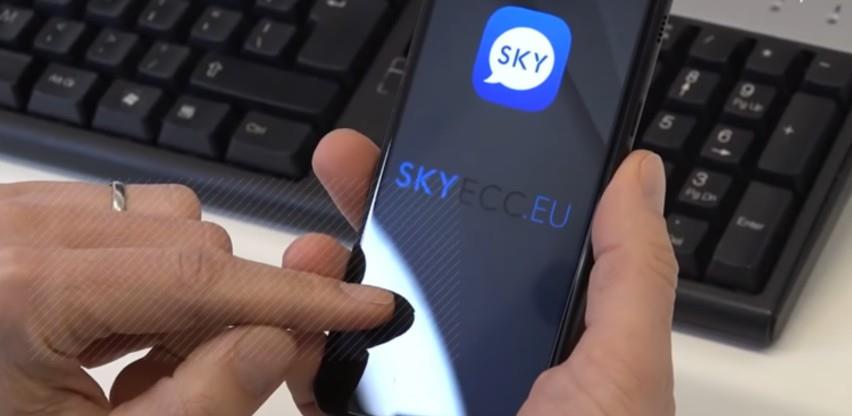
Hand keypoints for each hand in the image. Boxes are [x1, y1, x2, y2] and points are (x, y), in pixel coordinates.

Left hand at [0, 181, 397, 414]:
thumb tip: (283, 339)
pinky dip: (148, 273)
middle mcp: (18, 230)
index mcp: (27, 291)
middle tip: (196, 380)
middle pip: (194, 238)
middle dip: (225, 309)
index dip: (301, 293)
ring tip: (138, 362)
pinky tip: (113, 332)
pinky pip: (126, 217)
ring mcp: (14, 214)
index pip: (205, 278)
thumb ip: (204, 401)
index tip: (365, 302)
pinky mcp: (17, 215)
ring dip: (186, 289)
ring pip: (167, 220)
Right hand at [310, 129, 677, 415]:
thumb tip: (637, 176)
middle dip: (375, 206)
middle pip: (415, 262)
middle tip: (345, 164)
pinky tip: (293, 321)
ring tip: (312, 248)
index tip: (422, 144)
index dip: (455, 182)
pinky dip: (300, 346)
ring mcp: (416, 390)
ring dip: (325, 271)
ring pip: (357, 312)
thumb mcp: (624, 373)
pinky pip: (325, 376)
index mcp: (533, 328)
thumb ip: (631, 273)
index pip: (490, 237)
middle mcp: (470, 351)